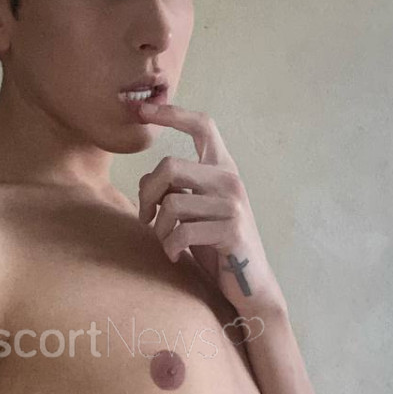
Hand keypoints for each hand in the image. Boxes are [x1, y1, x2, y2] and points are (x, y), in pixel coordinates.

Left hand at [136, 99, 287, 318]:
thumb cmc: (217, 247)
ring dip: (158, 228)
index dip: (172, 113)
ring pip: (171, 203)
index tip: (142, 109)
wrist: (250, 283)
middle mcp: (231, 181)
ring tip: (165, 242)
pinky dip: (169, 247)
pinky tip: (174, 256)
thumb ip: (178, 190)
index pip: (202, 126)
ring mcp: (233, 205)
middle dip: (147, 194)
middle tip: (145, 217)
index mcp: (223, 170)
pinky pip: (182, 231)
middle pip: (169, 166)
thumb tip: (149, 181)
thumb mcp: (195, 212)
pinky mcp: (232, 230)